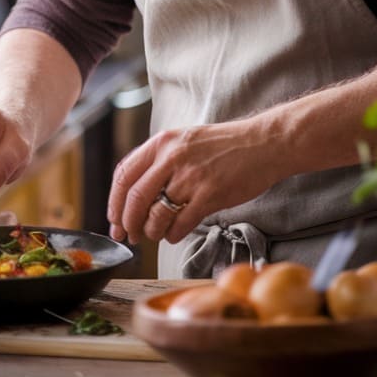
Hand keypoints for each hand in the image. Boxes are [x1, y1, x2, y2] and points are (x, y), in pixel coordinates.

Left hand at [107, 118, 274, 245]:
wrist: (262, 143)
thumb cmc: (223, 146)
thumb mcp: (184, 140)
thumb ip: (160, 161)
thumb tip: (135, 194)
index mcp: (162, 142)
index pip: (124, 175)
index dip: (114, 202)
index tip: (114, 220)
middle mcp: (172, 157)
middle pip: (135, 198)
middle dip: (128, 223)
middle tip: (130, 236)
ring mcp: (191, 176)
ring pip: (155, 215)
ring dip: (151, 231)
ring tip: (157, 233)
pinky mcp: (210, 195)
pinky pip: (180, 224)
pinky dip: (173, 235)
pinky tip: (175, 233)